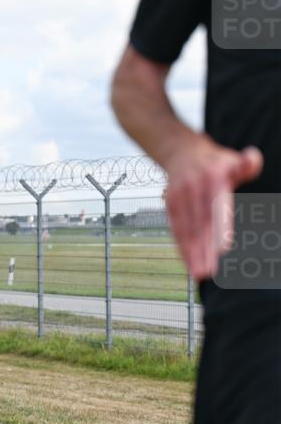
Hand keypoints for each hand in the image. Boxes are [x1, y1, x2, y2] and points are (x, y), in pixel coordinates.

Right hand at [161, 137, 261, 279]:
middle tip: (208, 272)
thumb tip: (252, 160)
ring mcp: (180, 197)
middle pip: (200, 224)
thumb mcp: (231, 159)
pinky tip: (187, 261)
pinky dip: (181, 245)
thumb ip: (246, 163)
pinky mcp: (170, 204)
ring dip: (191, 253)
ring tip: (198, 273)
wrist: (180, 150)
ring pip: (187, 229)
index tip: (222, 249)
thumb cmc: (214, 162)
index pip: (217, 207)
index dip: (218, 228)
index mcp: (214, 179)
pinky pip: (176, 228)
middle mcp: (194, 189)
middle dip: (202, 250)